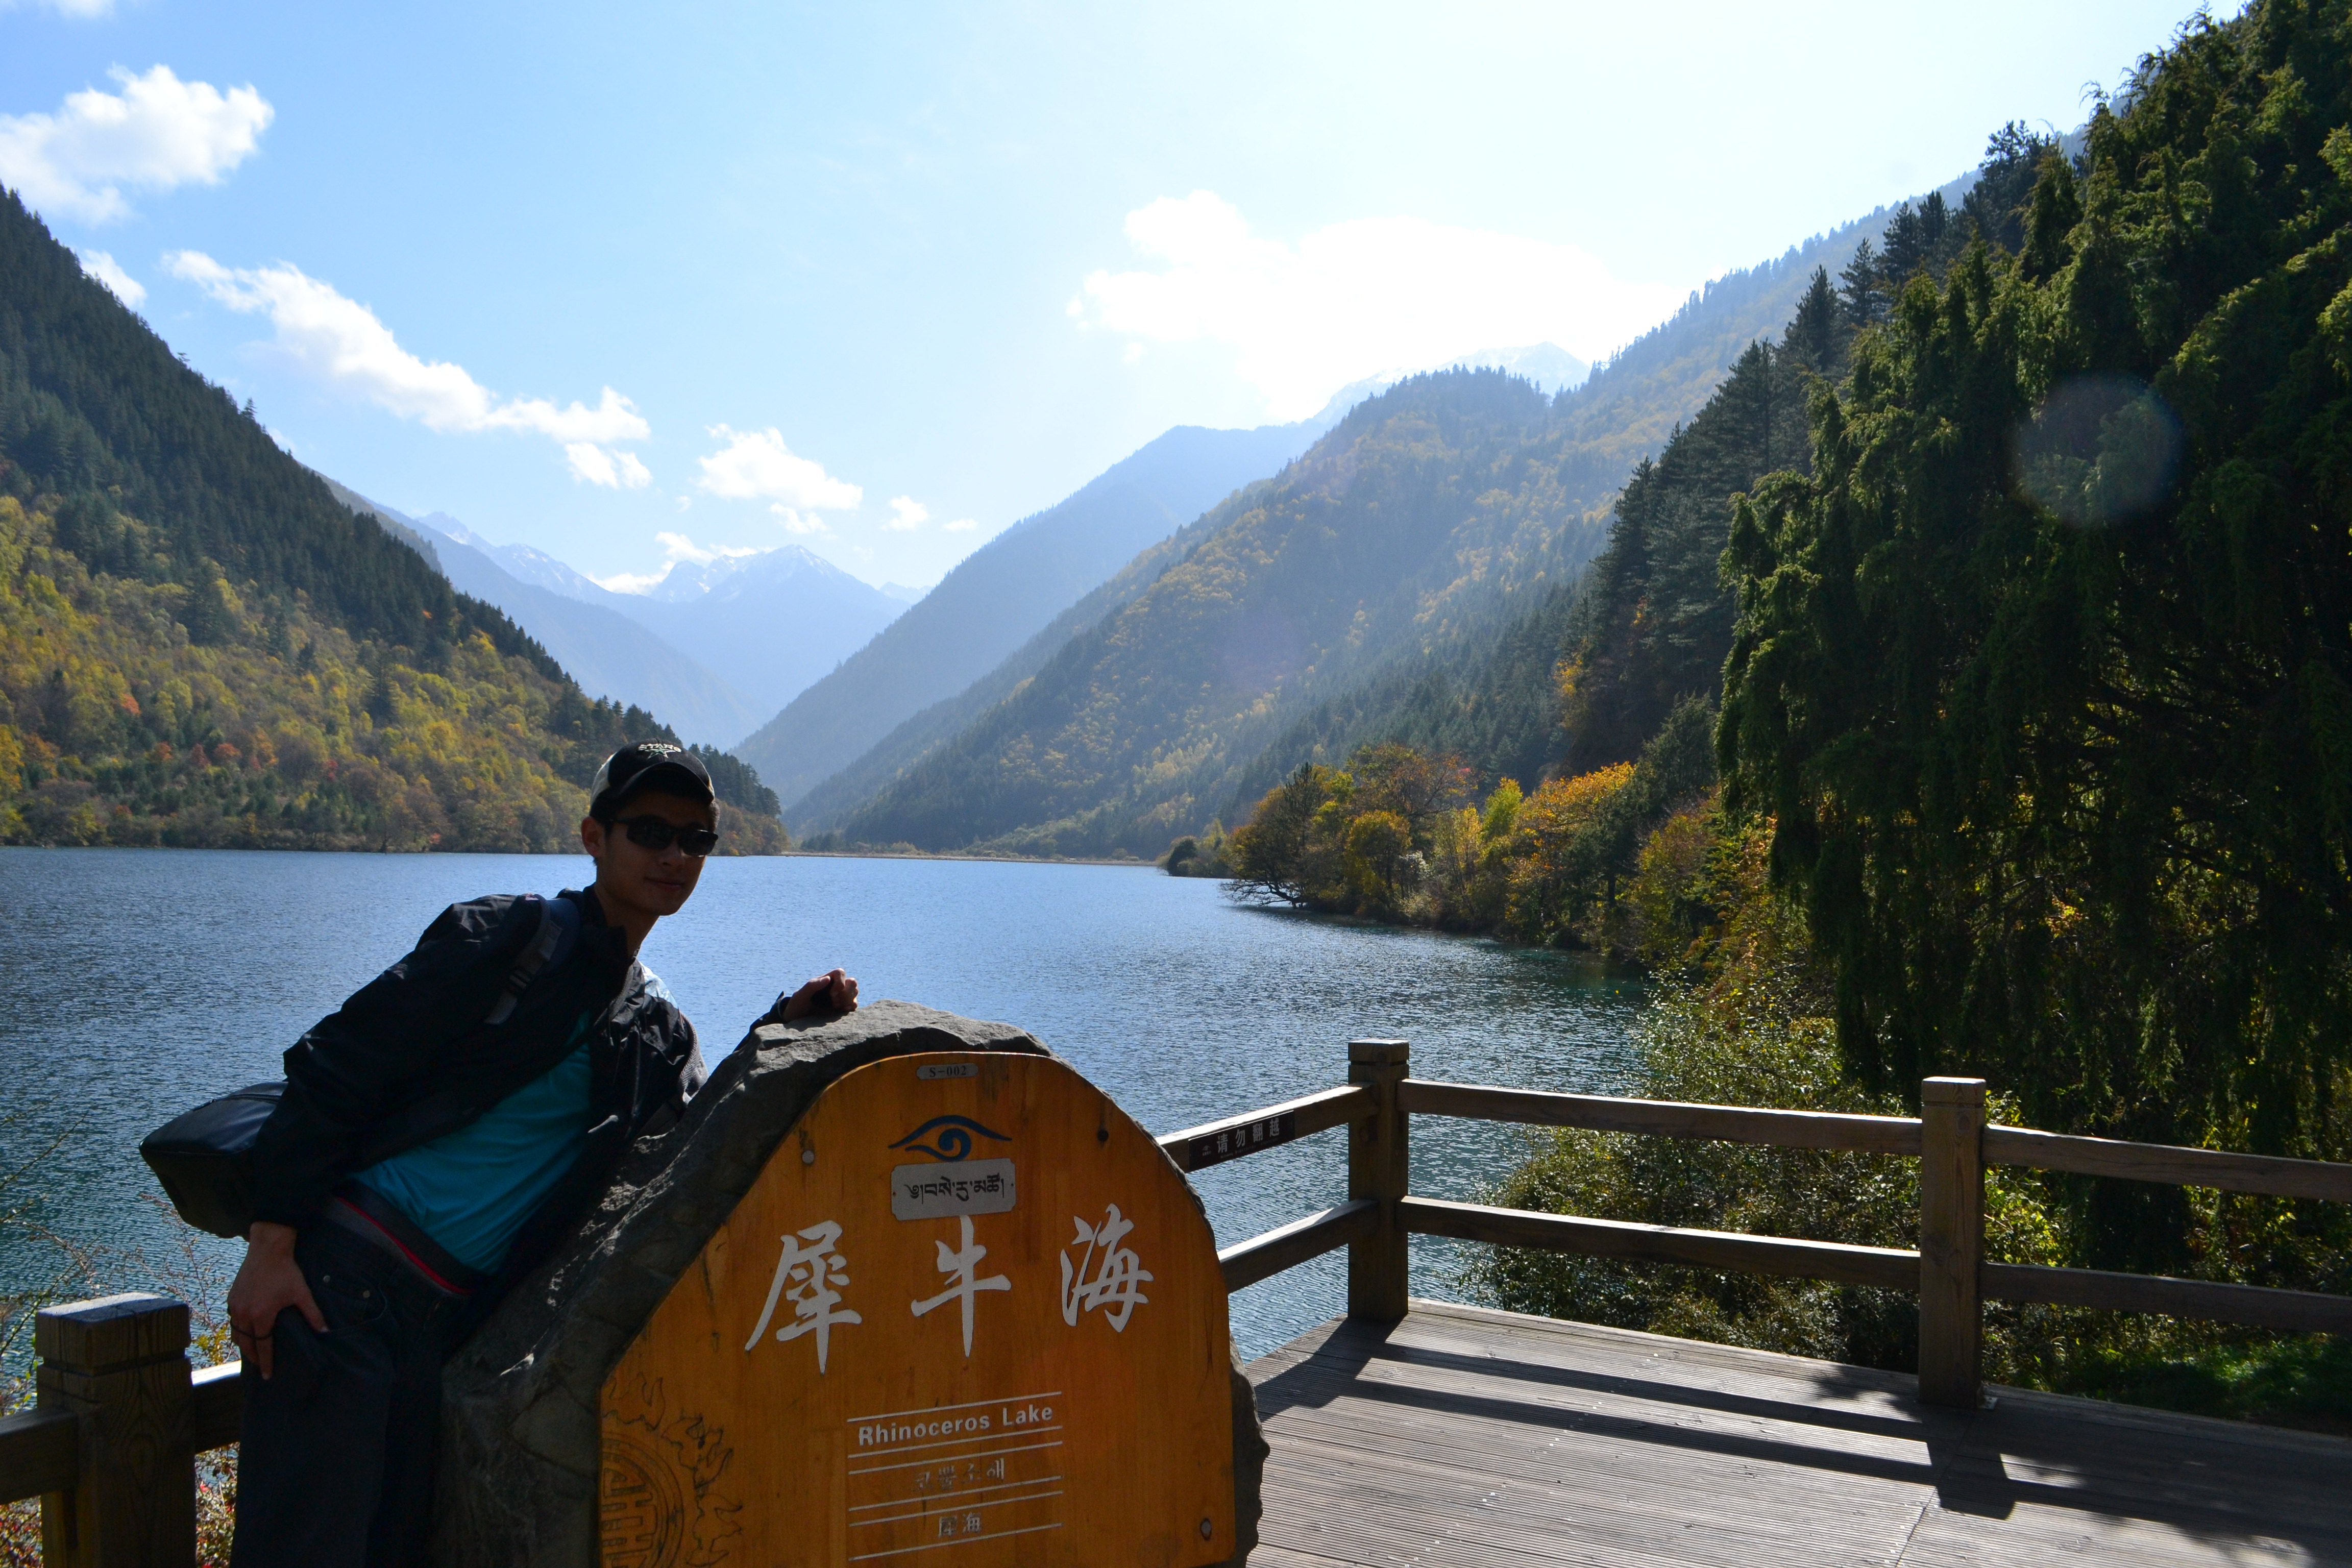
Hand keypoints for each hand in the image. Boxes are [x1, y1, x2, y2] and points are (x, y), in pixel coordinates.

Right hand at [227, 1221, 324, 1379]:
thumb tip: (325, 1331)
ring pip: (236, 1334)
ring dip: (244, 1345)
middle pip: (246, 1344)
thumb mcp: (302, 1293)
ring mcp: (235, 1306)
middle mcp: (244, 1314)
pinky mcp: (231, 1298)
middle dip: (253, 1358)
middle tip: (261, 1367)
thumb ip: (312, 1314)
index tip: (268, 1375)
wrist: (267, 1250)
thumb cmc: (286, 1271)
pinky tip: (246, 1333)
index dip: (266, 1362)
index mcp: (261, 1316)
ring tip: (253, 1353)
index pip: (263, 1346)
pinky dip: (239, 1331)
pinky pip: (233, 1321)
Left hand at [779, 968, 858, 1021]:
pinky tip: (842, 1010)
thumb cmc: (797, 1004)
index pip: (840, 972)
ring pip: (855, 992)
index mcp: (826, 980)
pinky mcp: (843, 1008)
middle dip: (846, 993)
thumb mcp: (800, 995)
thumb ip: (812, 985)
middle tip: (834, 1002)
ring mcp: (840, 997)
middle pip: (852, 982)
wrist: (797, 1020)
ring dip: (848, 999)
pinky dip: (852, 1006)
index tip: (831, 994)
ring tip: (836, 1007)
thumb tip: (828, 979)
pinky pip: (855, 1004)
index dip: (840, 982)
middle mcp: (835, 986)